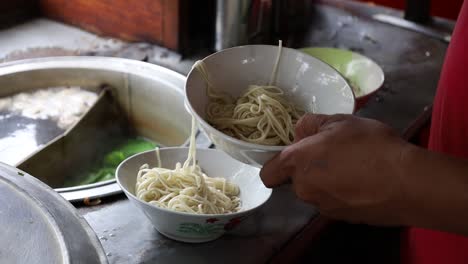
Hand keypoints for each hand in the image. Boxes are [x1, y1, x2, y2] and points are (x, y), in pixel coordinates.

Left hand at [260, 114, 410, 225]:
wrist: (407, 182)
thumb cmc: (369, 145)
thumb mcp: (339, 121)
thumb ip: (311, 125)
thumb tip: (300, 134)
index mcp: (297, 163)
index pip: (268, 173)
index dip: (276, 165)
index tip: (294, 155)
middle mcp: (304, 189)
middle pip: (296, 181)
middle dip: (309, 169)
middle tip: (334, 153)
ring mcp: (323, 207)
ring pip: (316, 191)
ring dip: (327, 181)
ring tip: (354, 166)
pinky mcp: (343, 218)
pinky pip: (335, 201)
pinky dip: (343, 193)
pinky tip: (364, 181)